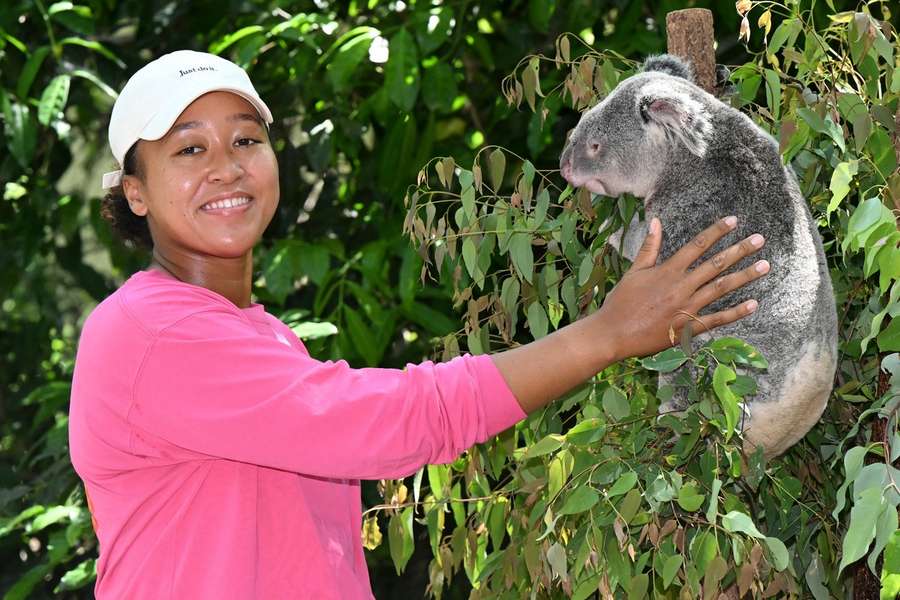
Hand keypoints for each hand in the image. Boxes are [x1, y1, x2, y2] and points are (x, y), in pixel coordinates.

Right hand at [595, 216, 768, 362]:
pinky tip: (753, 304)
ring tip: (765, 266)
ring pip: (721, 288)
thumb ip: (649, 247)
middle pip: (716, 264)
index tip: (734, 221)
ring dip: (745, 276)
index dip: (716, 232)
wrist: (613, 334)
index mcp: (667, 271)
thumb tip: (655, 221)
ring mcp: (687, 307)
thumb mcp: (633, 272)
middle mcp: (681, 286)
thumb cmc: (620, 302)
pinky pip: (717, 318)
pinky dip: (736, 312)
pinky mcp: (688, 327)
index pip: (697, 245)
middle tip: (760, 239)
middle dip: (739, 250)